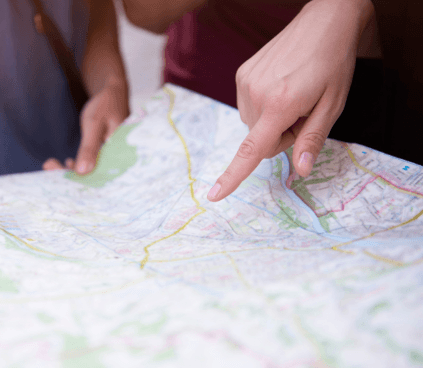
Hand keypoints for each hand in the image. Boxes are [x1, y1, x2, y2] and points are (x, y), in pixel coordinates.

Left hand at [42, 82, 128, 172]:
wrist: (112, 92)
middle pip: (94, 175)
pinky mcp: (106, 154)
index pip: (100, 174)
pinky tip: (68, 162)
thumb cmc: (106, 105)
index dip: (79, 179)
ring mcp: (112, 157)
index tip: (56, 176)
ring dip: (73, 170)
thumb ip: (90, 148)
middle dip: (70, 175)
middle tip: (48, 166)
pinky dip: (80, 164)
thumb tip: (82, 172)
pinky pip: (93, 164)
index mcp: (122, 155)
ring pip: (92, 170)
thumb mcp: (95, 125)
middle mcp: (119, 160)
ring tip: (51, 164)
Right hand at [207, 0, 374, 201]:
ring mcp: (245, 82)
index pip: (251, 149)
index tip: (214, 195)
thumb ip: (312, 139)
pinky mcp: (241, 73)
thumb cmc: (333, 64)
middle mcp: (255, 94)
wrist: (323, 22)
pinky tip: (280, 86)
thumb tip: (300, 170)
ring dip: (270, 120)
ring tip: (292, 96)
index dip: (232, 176)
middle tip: (302, 113)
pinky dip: (263, 105)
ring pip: (252, 123)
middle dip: (279, 136)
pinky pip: (248, 105)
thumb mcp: (333, 105)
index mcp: (279, 105)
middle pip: (259, 140)